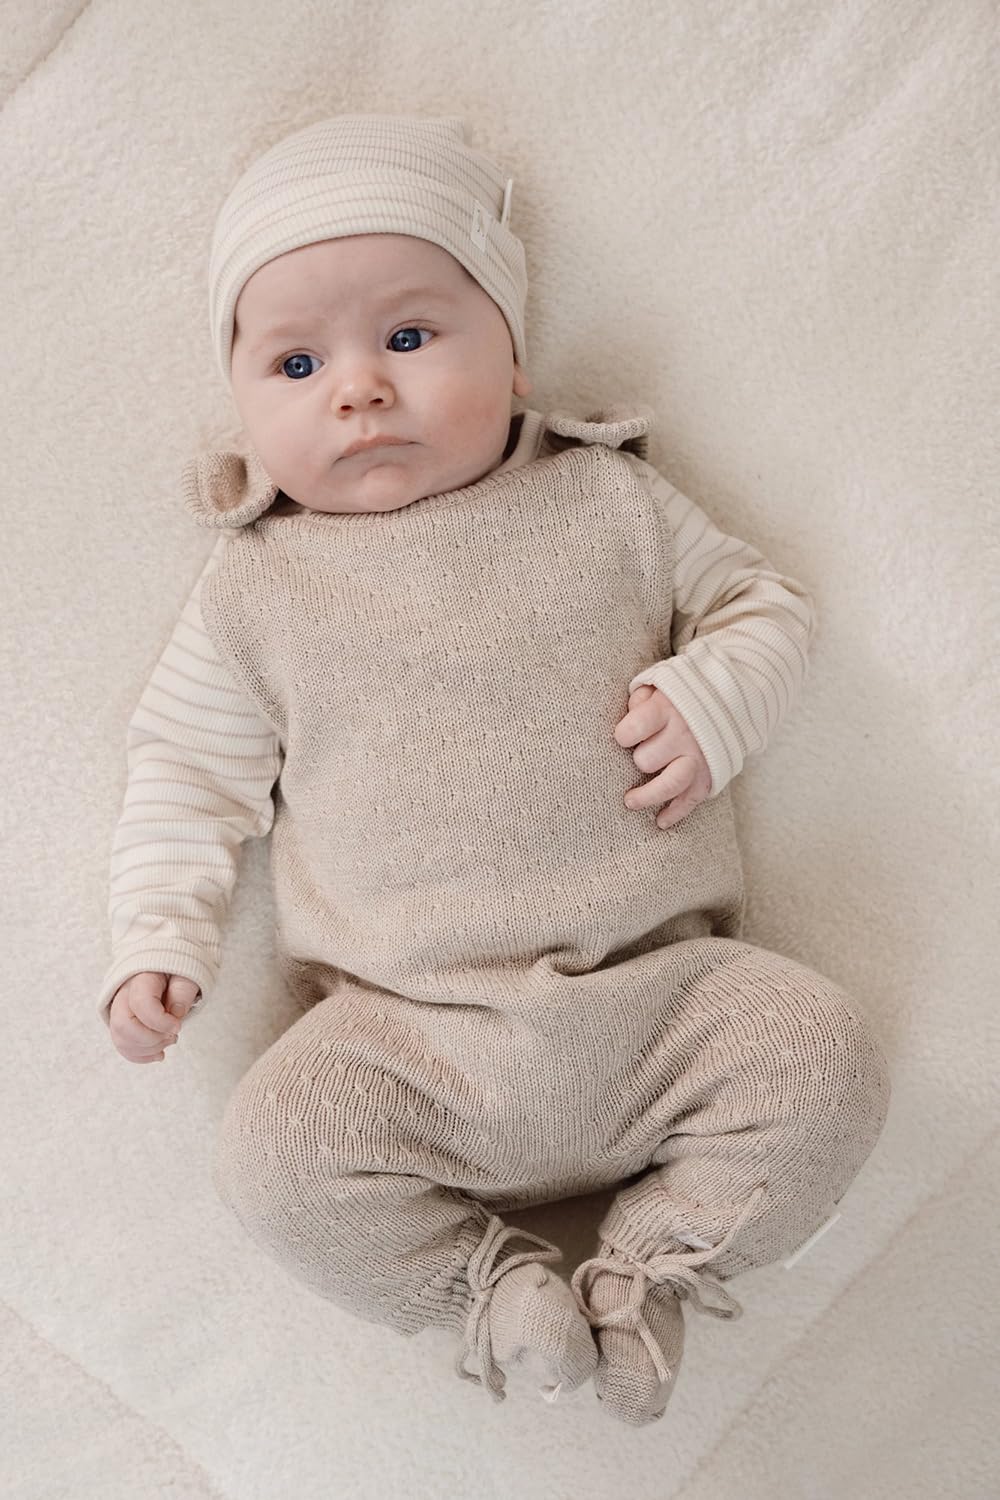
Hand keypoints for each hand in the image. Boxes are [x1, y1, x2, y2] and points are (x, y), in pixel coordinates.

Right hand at [108, 972, 200, 1064]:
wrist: (167, 971)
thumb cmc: (177, 972)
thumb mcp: (187, 974)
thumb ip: (182, 990)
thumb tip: (176, 1013)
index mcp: (140, 978)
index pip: (140, 1004)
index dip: (160, 1022)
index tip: (178, 1026)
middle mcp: (123, 994)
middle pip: (122, 1025)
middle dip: (151, 1040)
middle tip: (172, 1035)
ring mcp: (119, 1010)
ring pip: (120, 1039)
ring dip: (148, 1049)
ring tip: (169, 1040)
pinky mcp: (121, 1024)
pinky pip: (122, 1046)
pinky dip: (141, 1056)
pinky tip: (159, 1052)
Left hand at [614, 683, 712, 828]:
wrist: (732, 697)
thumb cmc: (682, 694)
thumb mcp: (661, 684)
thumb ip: (640, 698)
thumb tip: (628, 714)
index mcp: (667, 709)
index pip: (632, 730)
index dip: (623, 736)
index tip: (625, 738)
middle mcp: (684, 734)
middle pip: (646, 760)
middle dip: (639, 759)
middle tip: (640, 754)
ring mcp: (699, 756)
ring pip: (669, 785)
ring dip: (647, 797)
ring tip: (630, 802)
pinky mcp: (711, 773)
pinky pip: (691, 799)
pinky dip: (676, 813)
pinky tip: (660, 821)